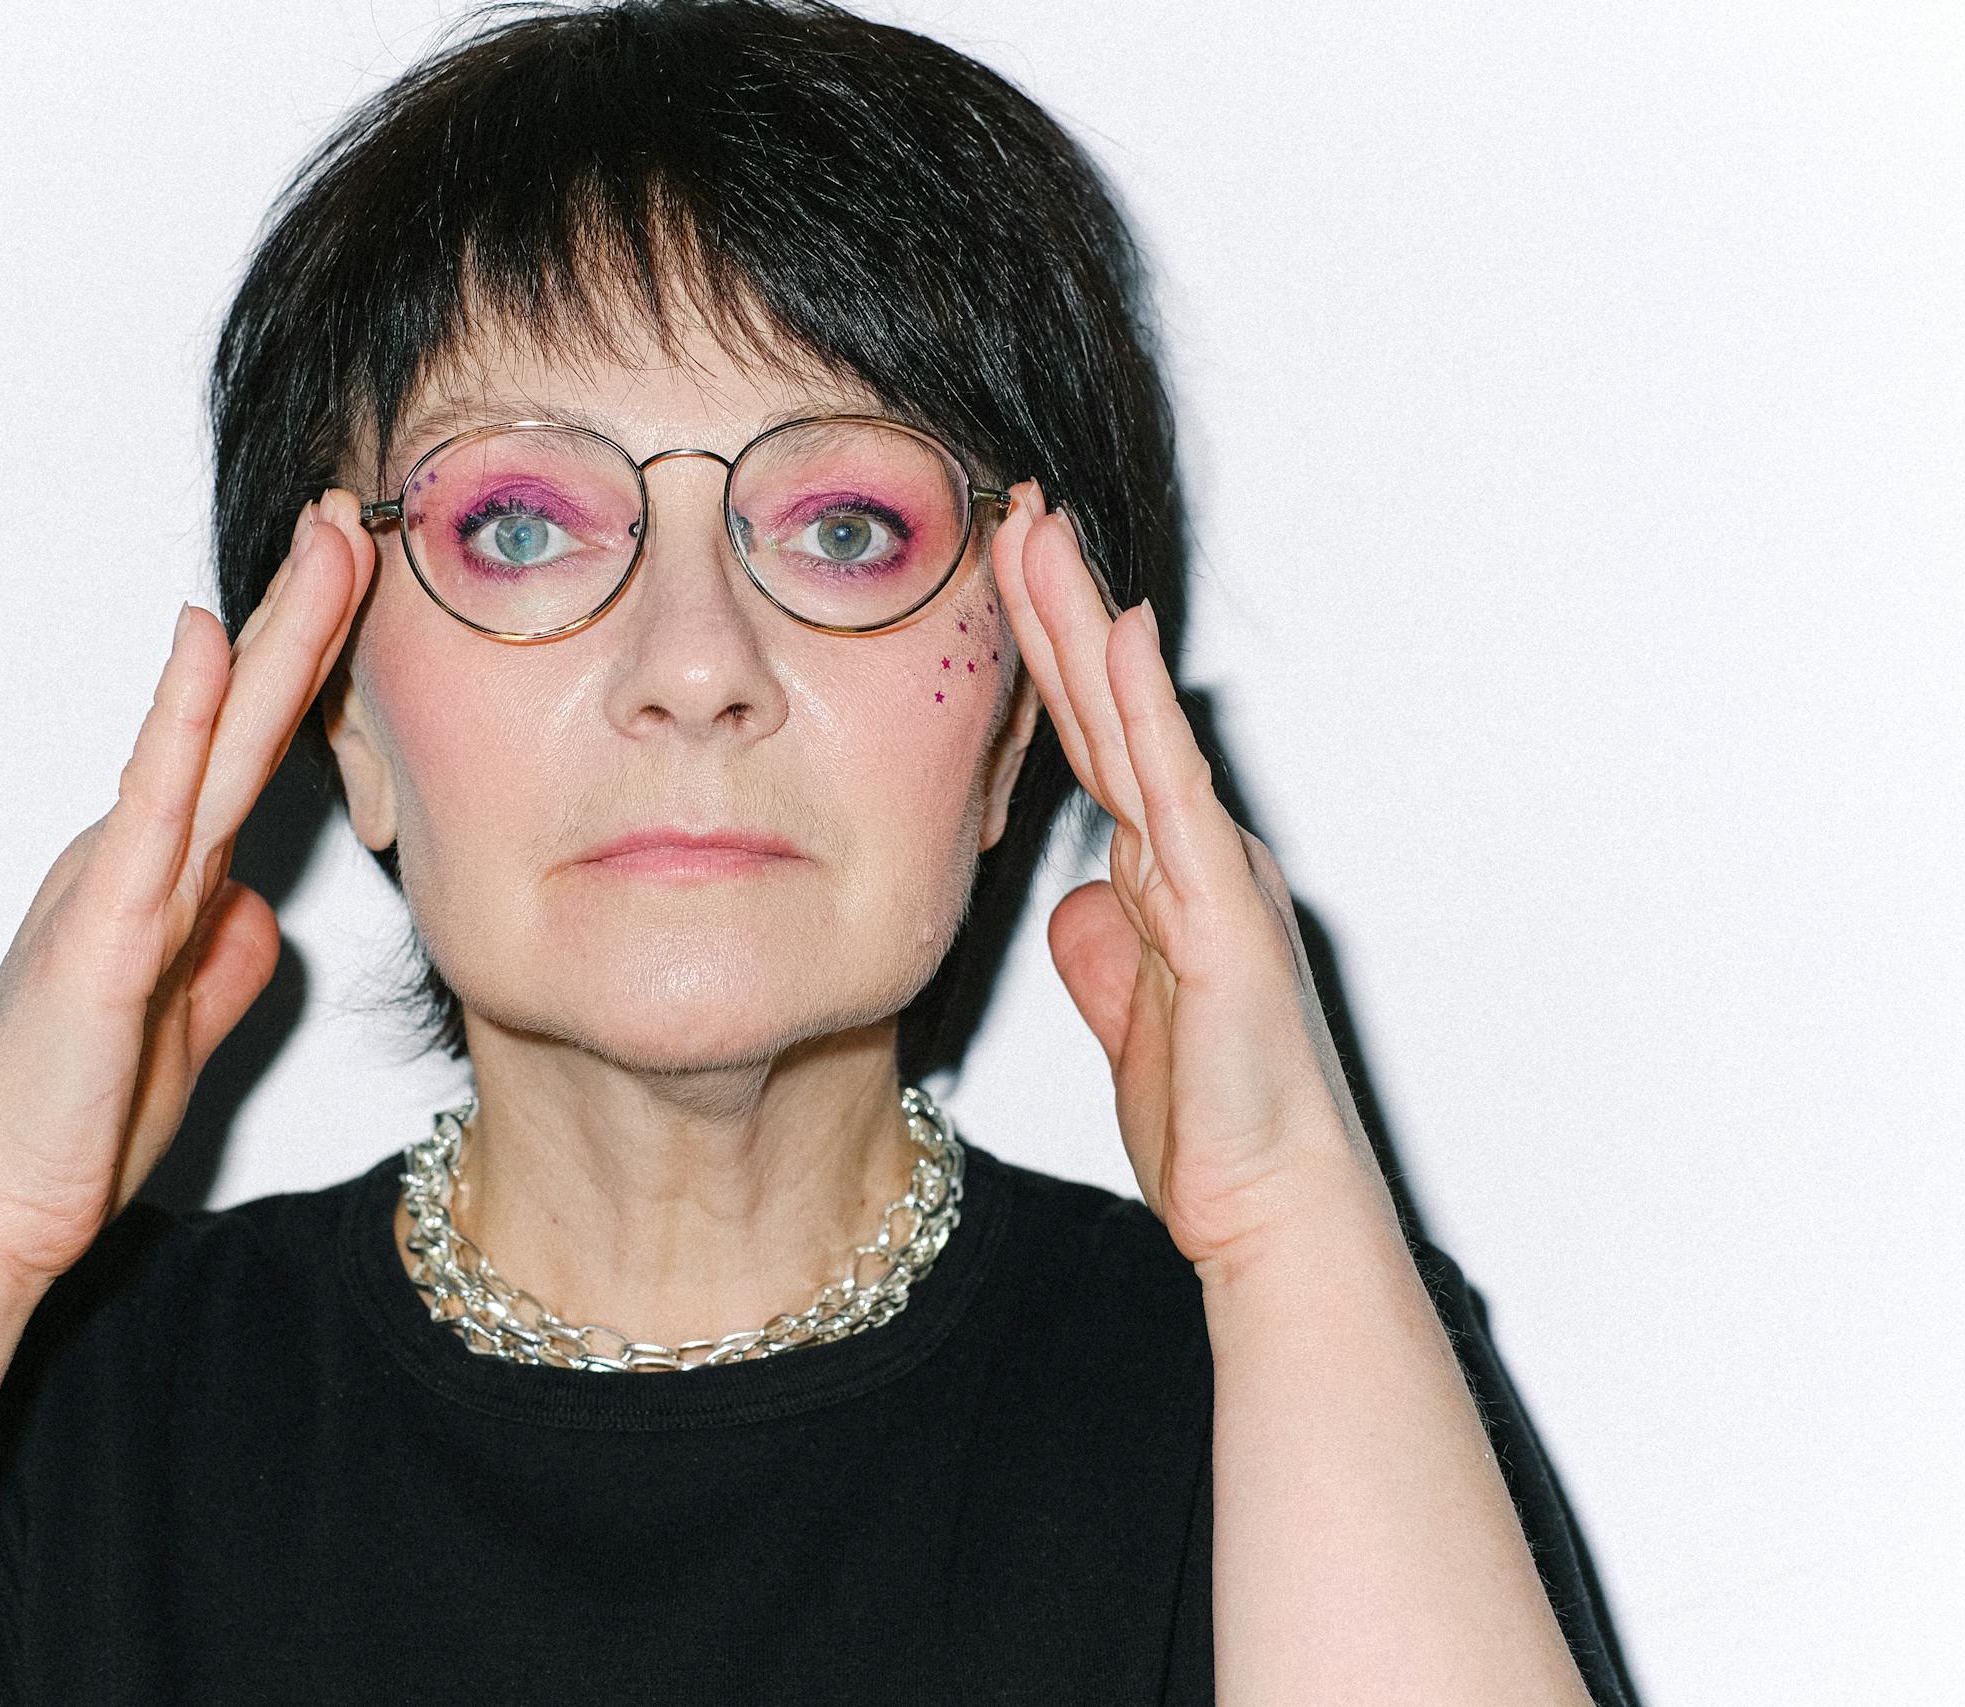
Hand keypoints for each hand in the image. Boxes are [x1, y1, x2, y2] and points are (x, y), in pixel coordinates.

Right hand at [0, 491, 374, 1283]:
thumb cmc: (69, 1125)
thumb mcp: (177, 1031)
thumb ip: (219, 961)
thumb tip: (259, 907)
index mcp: (159, 880)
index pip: (254, 752)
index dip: (307, 665)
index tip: (361, 581)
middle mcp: (134, 858)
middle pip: (240, 718)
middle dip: (302, 614)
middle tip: (354, 515)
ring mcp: (114, 884)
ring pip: (209, 738)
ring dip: (270, 638)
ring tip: (325, 546)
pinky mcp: (98, 932)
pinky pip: (151, 811)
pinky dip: (180, 725)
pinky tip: (208, 647)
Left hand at [990, 483, 1384, 1267]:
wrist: (1275, 1209)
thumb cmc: (1220, 1124)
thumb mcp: (1130, 1018)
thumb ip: (1103, 950)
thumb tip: (1074, 901)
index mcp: (1164, 874)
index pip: (1088, 742)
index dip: (1043, 658)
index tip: (1001, 573)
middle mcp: (1193, 856)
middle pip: (1106, 710)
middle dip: (1058, 606)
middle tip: (1012, 508)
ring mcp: (1213, 875)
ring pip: (1135, 727)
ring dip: (1085, 626)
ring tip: (1042, 534)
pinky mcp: (1224, 914)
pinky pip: (1173, 795)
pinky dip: (1143, 715)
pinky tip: (1115, 639)